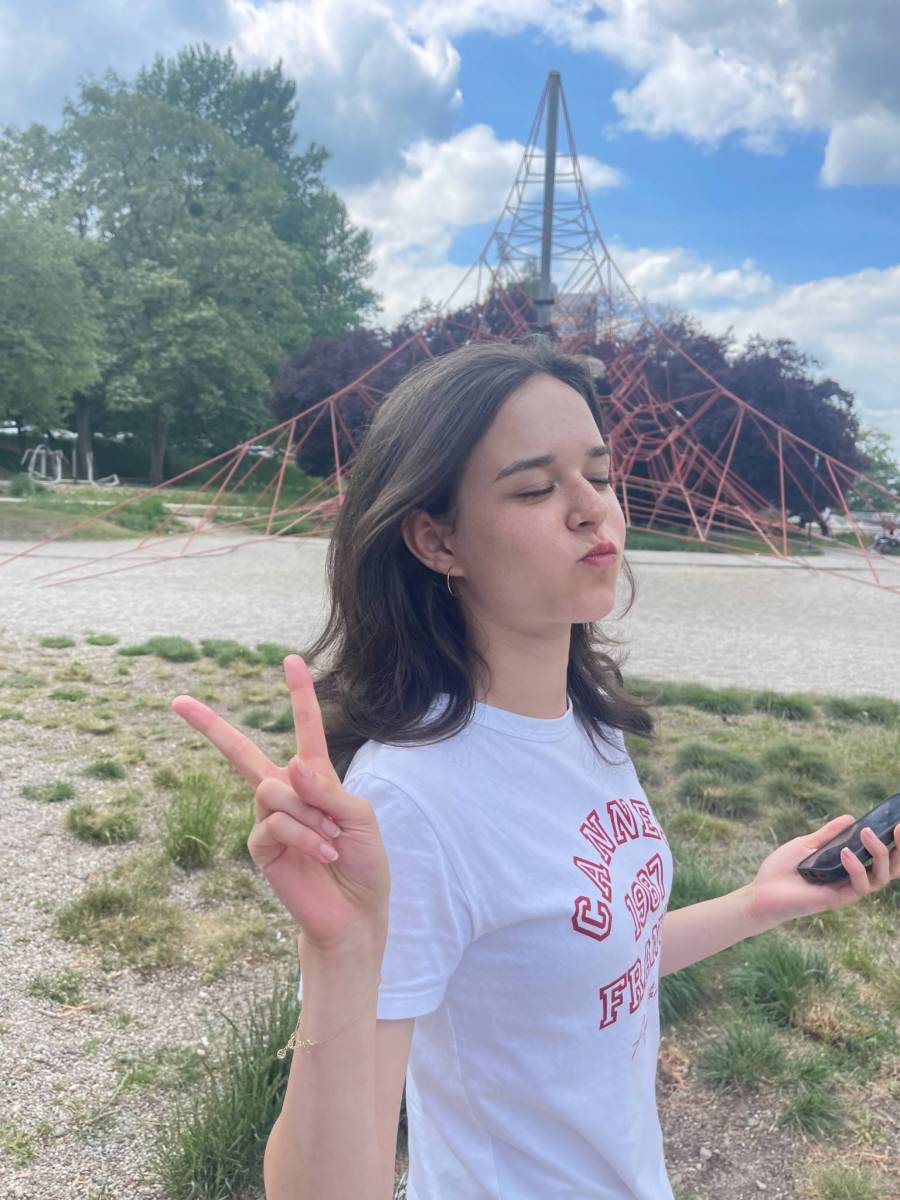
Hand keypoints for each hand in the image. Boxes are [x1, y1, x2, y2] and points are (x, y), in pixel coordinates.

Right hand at [170, 655, 389, 952]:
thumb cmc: (362, 863)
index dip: (300, 694)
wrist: (354, 913)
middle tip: (177, 702)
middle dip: (210, 725)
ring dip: (310, 815)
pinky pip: (274, 823)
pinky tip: (323, 853)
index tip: (290, 659)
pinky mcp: (261, 847)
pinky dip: (305, 835)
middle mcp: (286, 793)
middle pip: (242, 752)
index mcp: (316, 779)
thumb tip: (291, 766)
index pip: (305, 729)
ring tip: (331, 841)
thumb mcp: (359, 818)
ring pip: (273, 790)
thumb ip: (328, 789)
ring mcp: (269, 819)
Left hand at [747, 813, 899, 925]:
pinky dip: (856, 867)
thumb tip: (851, 818)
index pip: (879, 857)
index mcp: (848, 867)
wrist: (762, 890)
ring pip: (880, 878)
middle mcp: (852, 880)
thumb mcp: (807, 844)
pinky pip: (858, 886)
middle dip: (899, 850)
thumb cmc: (782, 869)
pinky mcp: (838, 900)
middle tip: (899, 828)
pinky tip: (845, 852)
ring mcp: (847, 890)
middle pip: (889, 869)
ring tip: (868, 834)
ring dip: (879, 854)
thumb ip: (829, 834)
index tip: (898, 822)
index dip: (894, 843)